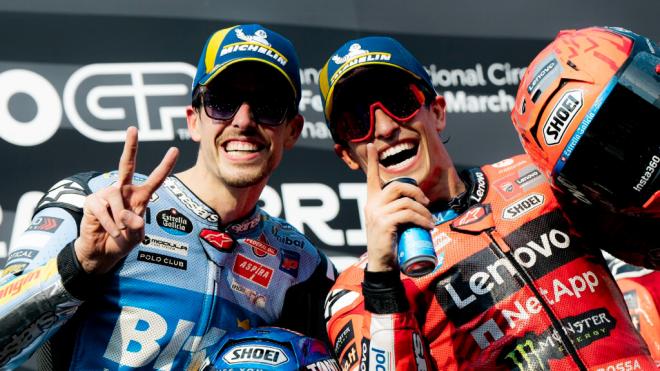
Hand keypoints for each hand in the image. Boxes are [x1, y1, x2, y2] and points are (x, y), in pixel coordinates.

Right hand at [75, 127, 178, 273]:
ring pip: (118, 203)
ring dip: (120, 223)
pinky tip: (109, 231)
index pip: (155, 179)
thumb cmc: (122, 240)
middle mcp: (123, 190)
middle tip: (133, 128)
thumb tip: (128, 216)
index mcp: (140, 196)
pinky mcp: (92, 201)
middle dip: (130, 146)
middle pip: (127, 165)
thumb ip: (136, 228)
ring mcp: (107, 194)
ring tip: (118, 232)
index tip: (174, 149)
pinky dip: (109, 226)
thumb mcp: (136, 237)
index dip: (165, 165)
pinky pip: (104, 212)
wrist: (101, 252)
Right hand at [364, 144, 433, 271]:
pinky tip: (428, 226)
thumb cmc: (389, 242)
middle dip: (416, 192)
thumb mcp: (390, 222)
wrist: (382, 264)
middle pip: (396, 186)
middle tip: (426, 204)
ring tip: (429, 221)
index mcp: (372, 201)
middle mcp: (372, 205)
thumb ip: (397, 210)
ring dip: (423, 211)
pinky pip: (407, 215)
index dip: (371, 161)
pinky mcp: (384, 224)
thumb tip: (419, 203)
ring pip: (405, 202)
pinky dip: (421, 219)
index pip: (370, 178)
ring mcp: (376, 214)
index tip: (371, 146)